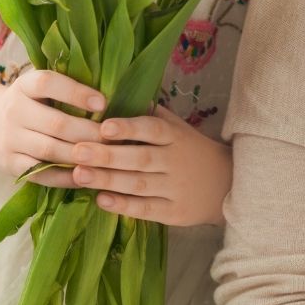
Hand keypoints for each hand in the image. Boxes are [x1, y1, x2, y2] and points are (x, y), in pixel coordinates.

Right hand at [0, 68, 106, 177]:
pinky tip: (88, 176)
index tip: (103, 103)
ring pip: (50, 150)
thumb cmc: (30, 104)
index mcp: (24, 86)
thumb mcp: (39, 89)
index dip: (76, 93)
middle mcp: (14, 111)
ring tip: (106, 158)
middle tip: (114, 138)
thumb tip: (112, 96)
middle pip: (56, 123)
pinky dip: (66, 177)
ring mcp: (10, 139)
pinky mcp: (10, 164)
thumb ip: (67, 89)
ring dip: (81, 156)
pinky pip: (41, 174)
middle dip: (89, 132)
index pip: (47, 84)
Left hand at [65, 106, 231, 226]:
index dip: (129, 128)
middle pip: (140, 158)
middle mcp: (176, 160)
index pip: (152, 129)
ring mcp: (176, 188)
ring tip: (79, 175)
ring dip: (108, 180)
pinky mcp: (174, 212)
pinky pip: (146, 209)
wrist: (226, 184)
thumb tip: (116, 93)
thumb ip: (151, 114)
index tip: (104, 126)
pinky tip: (101, 200)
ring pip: (139, 184)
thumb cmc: (190, 150)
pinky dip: (123, 206)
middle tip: (77, 151)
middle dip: (107, 155)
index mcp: (175, 135)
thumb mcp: (177, 127)